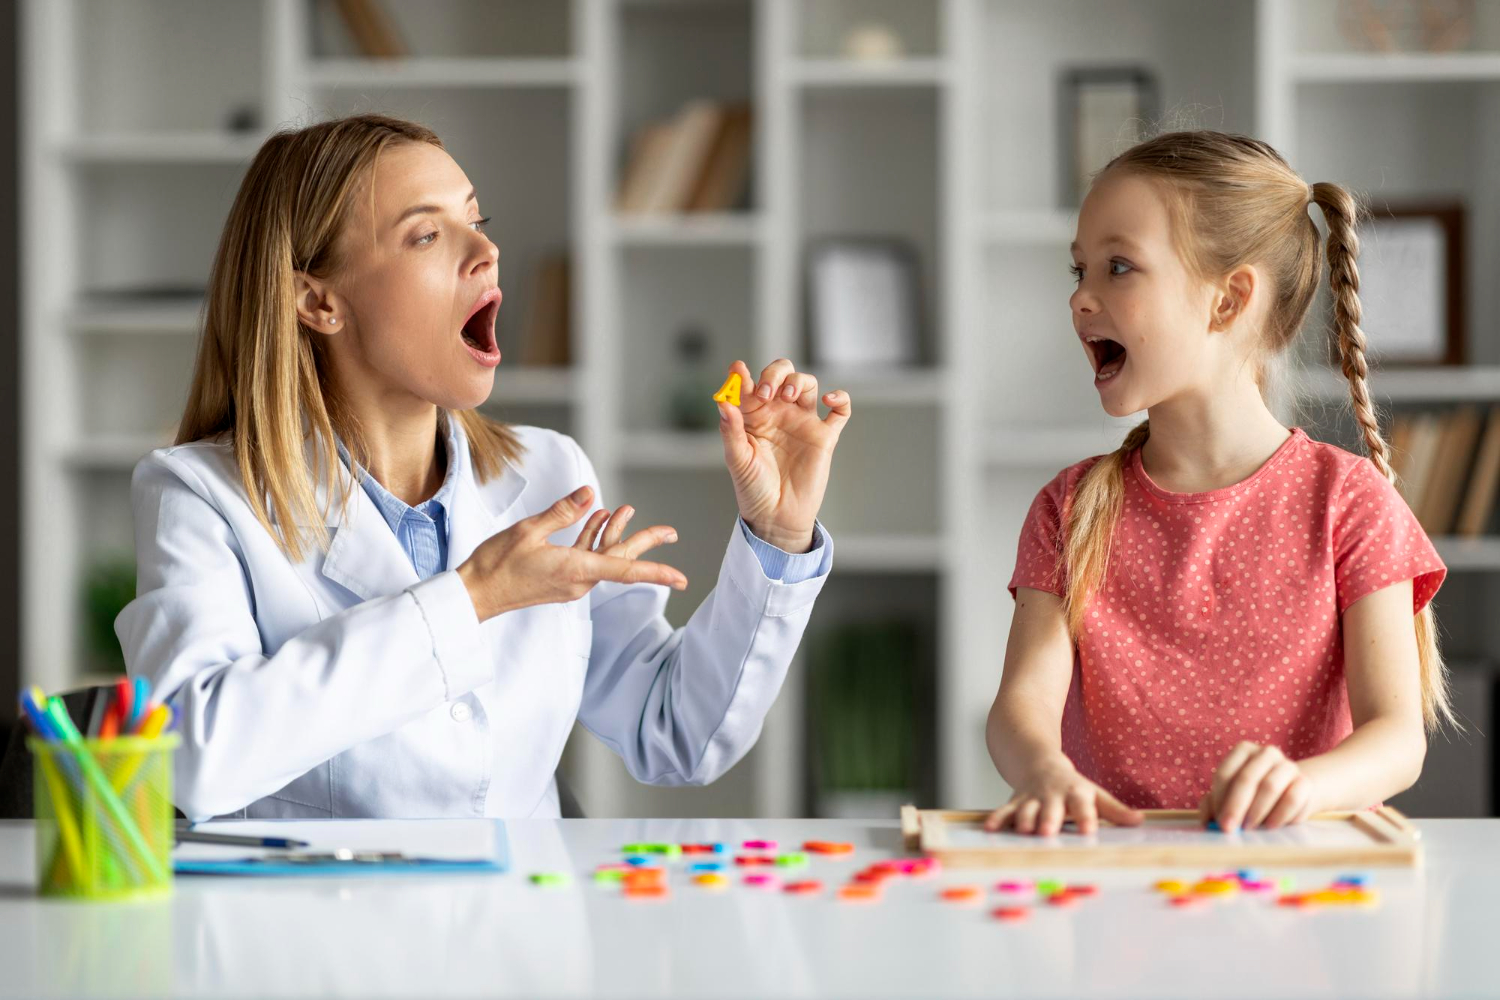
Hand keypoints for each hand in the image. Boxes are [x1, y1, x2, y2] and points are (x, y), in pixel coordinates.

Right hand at [456, 486, 686, 621]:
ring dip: (616, 534)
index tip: (681, 579)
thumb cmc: (496, 564)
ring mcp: (569, 581)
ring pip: (603, 557)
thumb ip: (562, 512)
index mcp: (575, 570)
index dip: (656, 571)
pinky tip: (598, 518)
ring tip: (627, 510)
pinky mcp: (560, 578)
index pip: (625, 571)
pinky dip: (594, 538)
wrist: (475, 594)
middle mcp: (578, 580)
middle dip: (645, 542)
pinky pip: (586, 558)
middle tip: (671, 532)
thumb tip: (590, 494)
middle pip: (620, 560)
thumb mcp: (528, 531)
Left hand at [716, 359, 850, 553]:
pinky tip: (829, 398)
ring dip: (799, 381)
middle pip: (782, 374)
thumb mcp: (736, 458)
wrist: (775, 516)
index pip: (750, 384)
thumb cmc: (752, 488)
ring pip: (808, 383)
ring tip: (788, 396)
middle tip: (766, 392)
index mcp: (754, 415)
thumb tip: (723, 401)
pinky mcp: (824, 436)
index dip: (743, 373)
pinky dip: (841, 398)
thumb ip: (730, 429)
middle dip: (774, 374)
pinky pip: (840, 410)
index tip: (738, 370)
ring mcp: (802, 422)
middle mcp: (779, 413)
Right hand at [984, 755, 1142, 835]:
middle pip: (1052, 808)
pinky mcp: (1015, 803)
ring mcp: (1032, 798)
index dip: (1086, 817)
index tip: (1089, 830)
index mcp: (1075, 792)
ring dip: (1025, 819)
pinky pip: (1005, 811)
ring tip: (1024, 830)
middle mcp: (1052, 795)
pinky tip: (990, 829)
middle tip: (1048, 831)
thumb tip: (1139, 821)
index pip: (1083, 805)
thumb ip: (1114, 810)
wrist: (1038, 763)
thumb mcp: (1094, 794)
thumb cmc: (1071, 787)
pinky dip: (997, 819)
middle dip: (1049, 819)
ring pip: (1027, 809)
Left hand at [1198, 741, 1316, 831]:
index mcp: (1244, 750)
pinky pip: (1292, 799)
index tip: (1217, 820)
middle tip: (1229, 829)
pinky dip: (1279, 816)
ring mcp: (1288, 766)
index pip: (1225, 774)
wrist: (1293, 792)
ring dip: (1256, 811)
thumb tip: (1205, 824)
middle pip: (1247, 779)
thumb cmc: (1254, 794)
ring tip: (1249, 829)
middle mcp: (1266, 753)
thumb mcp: (1230, 796)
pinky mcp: (1304, 782)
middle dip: (1235, 807)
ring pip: (1270, 787)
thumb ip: (1213, 806)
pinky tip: (1269, 826)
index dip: (1219, 799)